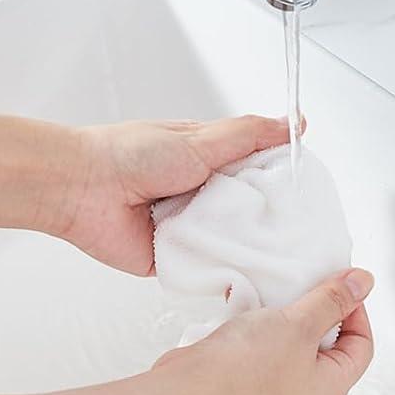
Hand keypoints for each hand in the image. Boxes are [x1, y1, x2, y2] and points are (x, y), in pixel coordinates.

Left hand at [48, 116, 290, 274]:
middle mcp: (203, 194)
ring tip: (276, 252)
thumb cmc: (131, 155)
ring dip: (246, 244)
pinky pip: (208, 267)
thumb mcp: (201, 138)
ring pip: (233, 241)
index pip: (260, 172)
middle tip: (298, 230)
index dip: (283, 182)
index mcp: (210, 160)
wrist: (84, 189)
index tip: (310, 193)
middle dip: (269, 220)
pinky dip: (221, 268)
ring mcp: (191, 228)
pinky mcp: (177, 258)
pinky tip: (243, 271)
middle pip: (251, 211)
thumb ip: (249, 134)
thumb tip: (293, 123)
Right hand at [156, 270, 375, 394]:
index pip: (362, 347)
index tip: (340, 288)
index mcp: (330, 390)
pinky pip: (268, 360)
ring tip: (278, 304)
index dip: (356, 311)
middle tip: (309, 293)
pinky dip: (265, 337)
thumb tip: (362, 284)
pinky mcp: (248, 394)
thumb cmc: (243, 368)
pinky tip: (252, 320)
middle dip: (322, 317)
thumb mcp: (299, 322)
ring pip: (297, 354)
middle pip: (330, 351)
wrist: (189, 391)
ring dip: (290, 325)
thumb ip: (333, 301)